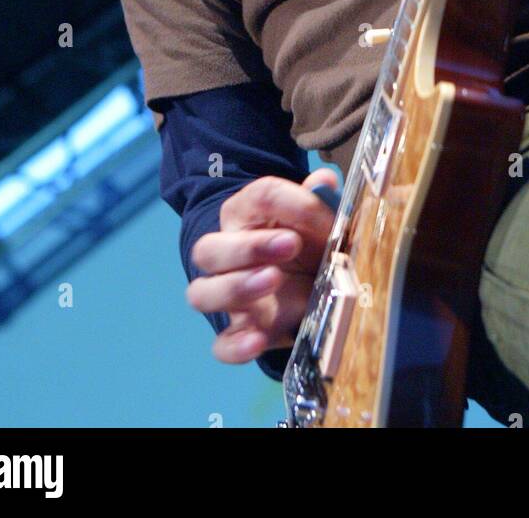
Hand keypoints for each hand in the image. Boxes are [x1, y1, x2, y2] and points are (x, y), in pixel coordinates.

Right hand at [187, 168, 337, 363]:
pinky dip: (236, 345)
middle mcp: (228, 253)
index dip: (294, 203)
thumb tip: (325, 183)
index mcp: (248, 213)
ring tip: (273, 280)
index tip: (325, 219)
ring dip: (235, 287)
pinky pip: (221, 344)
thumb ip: (321, 200)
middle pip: (209, 248)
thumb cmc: (307, 238)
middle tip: (290, 244)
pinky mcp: (241, 332)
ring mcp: (229, 296)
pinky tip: (258, 341)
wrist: (303, 277)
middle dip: (249, 247)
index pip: (259, 197)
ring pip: (202, 293)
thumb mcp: (317, 217)